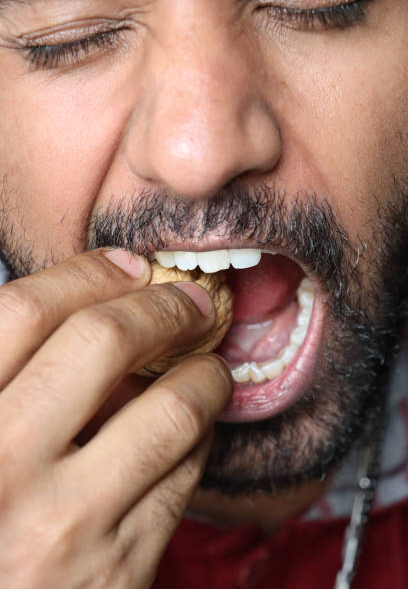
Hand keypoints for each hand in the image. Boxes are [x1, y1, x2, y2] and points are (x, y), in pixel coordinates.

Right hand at [0, 249, 231, 588]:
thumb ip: (16, 375)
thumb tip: (95, 308)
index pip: (25, 310)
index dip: (88, 273)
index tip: (129, 266)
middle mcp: (0, 467)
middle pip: (102, 340)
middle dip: (163, 306)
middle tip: (191, 303)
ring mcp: (62, 523)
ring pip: (170, 409)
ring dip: (205, 374)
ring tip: (209, 370)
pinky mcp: (118, 568)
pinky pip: (186, 473)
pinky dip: (200, 436)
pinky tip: (191, 431)